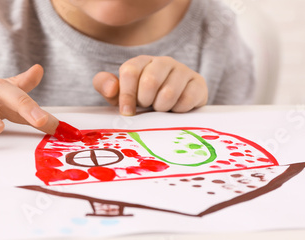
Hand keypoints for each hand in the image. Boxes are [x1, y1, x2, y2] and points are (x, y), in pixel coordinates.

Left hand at [93, 55, 207, 114]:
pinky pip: (186, 100)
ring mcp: (182, 70)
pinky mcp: (198, 83)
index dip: (126, 95)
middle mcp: (163, 62)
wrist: (175, 107)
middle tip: (148, 107)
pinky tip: (176, 109)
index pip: (129, 71)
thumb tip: (111, 88)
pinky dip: (178, 110)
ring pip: (168, 93)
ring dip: (161, 108)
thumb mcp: (120, 95)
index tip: (127, 112)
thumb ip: (105, 87)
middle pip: (150, 81)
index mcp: (141, 62)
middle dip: (146, 101)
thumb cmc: (144, 100)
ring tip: (161, 108)